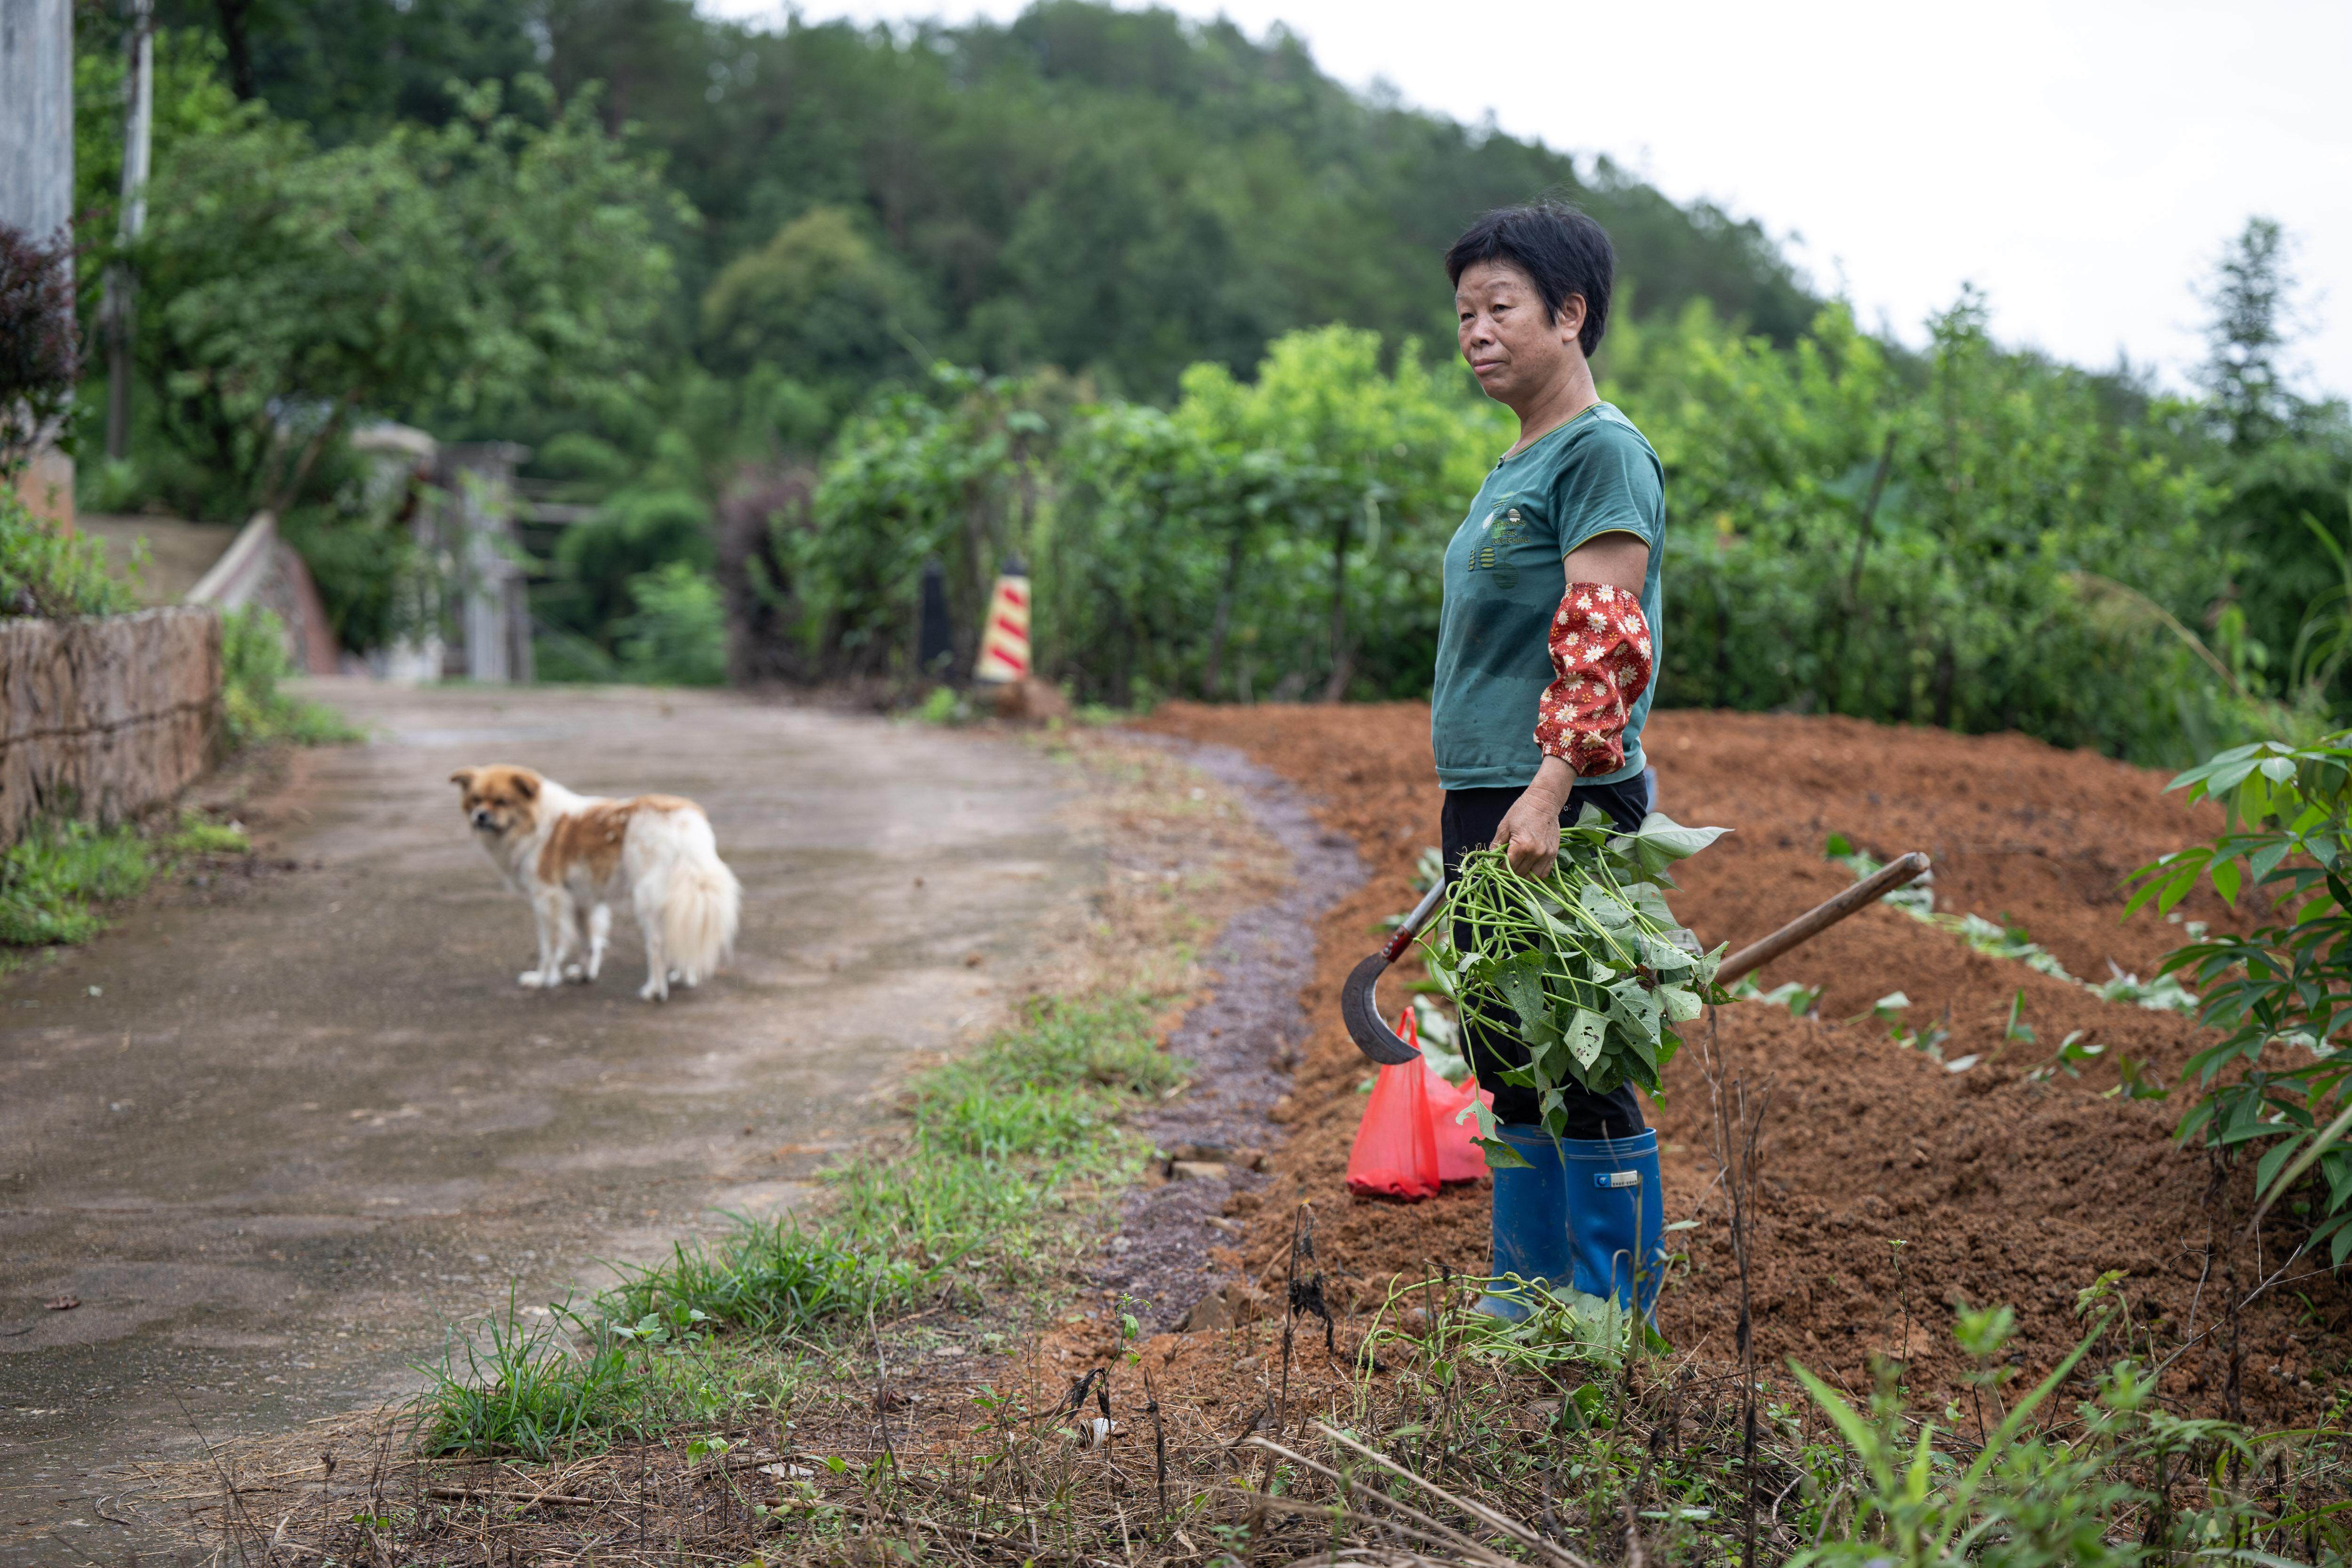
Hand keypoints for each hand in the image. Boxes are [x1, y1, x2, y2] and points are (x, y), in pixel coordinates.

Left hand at [1492, 757, 1574, 877]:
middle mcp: (1535, 853)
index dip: (1499, 870)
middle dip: (1509, 873)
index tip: (1496, 867)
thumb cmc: (1521, 811)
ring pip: (1531, 877)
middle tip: (1504, 866)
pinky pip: (1544, 873)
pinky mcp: (1554, 854)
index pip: (1507, 868)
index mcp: (1521, 846)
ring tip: (1516, 868)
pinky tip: (1528, 867)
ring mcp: (1546, 855)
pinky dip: (1535, 874)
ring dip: (1522, 876)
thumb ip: (1496, 846)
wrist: (1544, 802)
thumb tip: (1489, 862)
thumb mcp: (1504, 827)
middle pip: (1518, 874)